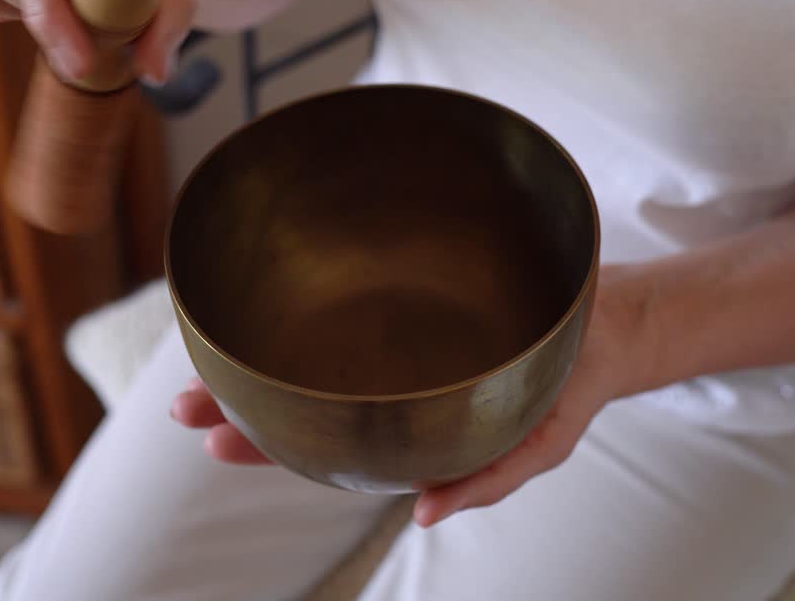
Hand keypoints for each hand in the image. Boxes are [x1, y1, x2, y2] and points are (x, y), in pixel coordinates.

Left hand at [170, 266, 653, 527]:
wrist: (612, 318)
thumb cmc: (568, 388)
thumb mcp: (539, 444)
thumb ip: (487, 480)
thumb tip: (420, 516)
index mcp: (408, 422)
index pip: (323, 441)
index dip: (267, 444)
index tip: (214, 443)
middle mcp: (389, 377)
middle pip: (299, 392)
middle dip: (239, 400)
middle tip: (182, 405)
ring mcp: (394, 328)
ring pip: (310, 342)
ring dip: (255, 347)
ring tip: (201, 350)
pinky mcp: (413, 279)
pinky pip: (351, 287)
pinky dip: (308, 289)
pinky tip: (267, 284)